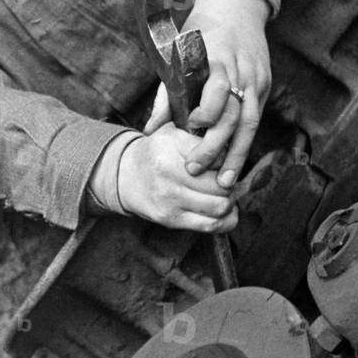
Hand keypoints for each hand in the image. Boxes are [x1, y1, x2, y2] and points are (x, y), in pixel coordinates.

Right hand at [116, 126, 237, 231]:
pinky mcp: (170, 219)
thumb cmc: (158, 152)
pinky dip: (226, 220)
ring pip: (221, 206)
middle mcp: (169, 172)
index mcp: (172, 145)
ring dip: (229, 202)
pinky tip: (221, 211)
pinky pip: (211, 225)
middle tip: (227, 181)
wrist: (126, 175)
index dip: (227, 160)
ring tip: (223, 195)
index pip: (217, 156)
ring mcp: (169, 198)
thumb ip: (201, 137)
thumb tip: (231, 151)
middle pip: (221, 184)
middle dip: (231, 184)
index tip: (222, 161)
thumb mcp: (173, 132)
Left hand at [143, 0, 271, 188]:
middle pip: (234, 116)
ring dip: (237, 155)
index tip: (190, 129)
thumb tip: (150, 130)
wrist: (237, 5)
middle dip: (216, 147)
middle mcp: (239, 72)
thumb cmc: (200, 31)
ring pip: (250, 123)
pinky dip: (244, 142)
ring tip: (225, 182)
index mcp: (215, 61)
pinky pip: (255, 118)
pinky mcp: (263, 85)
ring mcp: (255, 79)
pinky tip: (234, 162)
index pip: (216, 94)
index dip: (205, 115)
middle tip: (196, 170)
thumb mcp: (179, 55)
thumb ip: (167, 95)